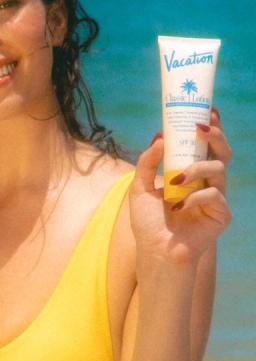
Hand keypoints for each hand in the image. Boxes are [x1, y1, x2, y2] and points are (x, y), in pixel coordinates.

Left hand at [130, 109, 231, 263]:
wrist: (154, 251)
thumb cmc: (148, 221)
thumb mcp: (139, 187)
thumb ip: (147, 162)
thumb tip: (159, 137)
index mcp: (190, 174)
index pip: (204, 146)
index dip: (209, 127)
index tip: (208, 109)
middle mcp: (206, 182)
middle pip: (221, 152)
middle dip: (214, 136)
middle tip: (202, 127)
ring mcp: (216, 198)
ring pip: (219, 169)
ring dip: (197, 168)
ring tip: (176, 178)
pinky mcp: (221, 214)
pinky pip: (215, 195)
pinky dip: (195, 197)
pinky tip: (179, 207)